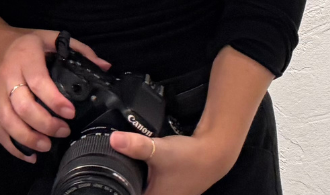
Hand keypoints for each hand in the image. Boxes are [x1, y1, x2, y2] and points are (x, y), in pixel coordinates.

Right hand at [0, 26, 108, 161]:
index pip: (39, 83)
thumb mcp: (48, 37)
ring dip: (29, 139)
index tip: (70, 113)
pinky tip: (30, 154)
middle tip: (63, 131)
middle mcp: (7, 77)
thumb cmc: (18, 42)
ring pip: (9, 122)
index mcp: (24, 58)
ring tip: (47, 145)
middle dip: (45, 124)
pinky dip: (13, 147)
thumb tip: (104, 66)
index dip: (55, 101)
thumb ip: (78, 50)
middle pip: (24, 107)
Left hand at [107, 129, 241, 194]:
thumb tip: (114, 140)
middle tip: (123, 167)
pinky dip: (150, 177)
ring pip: (147, 188)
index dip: (121, 188)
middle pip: (137, 191)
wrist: (215, 152)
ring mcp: (171, 194)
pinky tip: (150, 166)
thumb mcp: (159, 150)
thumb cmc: (190, 157)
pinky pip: (156, 185)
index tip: (115, 177)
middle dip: (129, 182)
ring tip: (136, 167)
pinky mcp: (175, 188)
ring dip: (140, 180)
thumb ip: (136, 145)